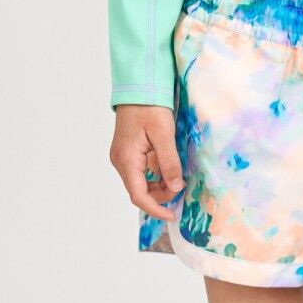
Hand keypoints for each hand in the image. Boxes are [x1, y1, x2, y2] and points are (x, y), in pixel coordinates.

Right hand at [111, 104, 183, 220]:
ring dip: (159, 183)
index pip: (138, 196)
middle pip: (140, 190)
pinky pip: (142, 171)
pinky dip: (156, 173)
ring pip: (141, 181)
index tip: (172, 215)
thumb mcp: (164, 134)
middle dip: (161, 194)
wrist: (138, 87)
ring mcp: (123, 157)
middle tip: (182, 187)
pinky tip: (168, 166)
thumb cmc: (149, 107)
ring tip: (177, 174)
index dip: (156, 208)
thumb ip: (169, 163)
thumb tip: (175, 188)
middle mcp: (120, 161)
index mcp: (126, 160)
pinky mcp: (128, 152)